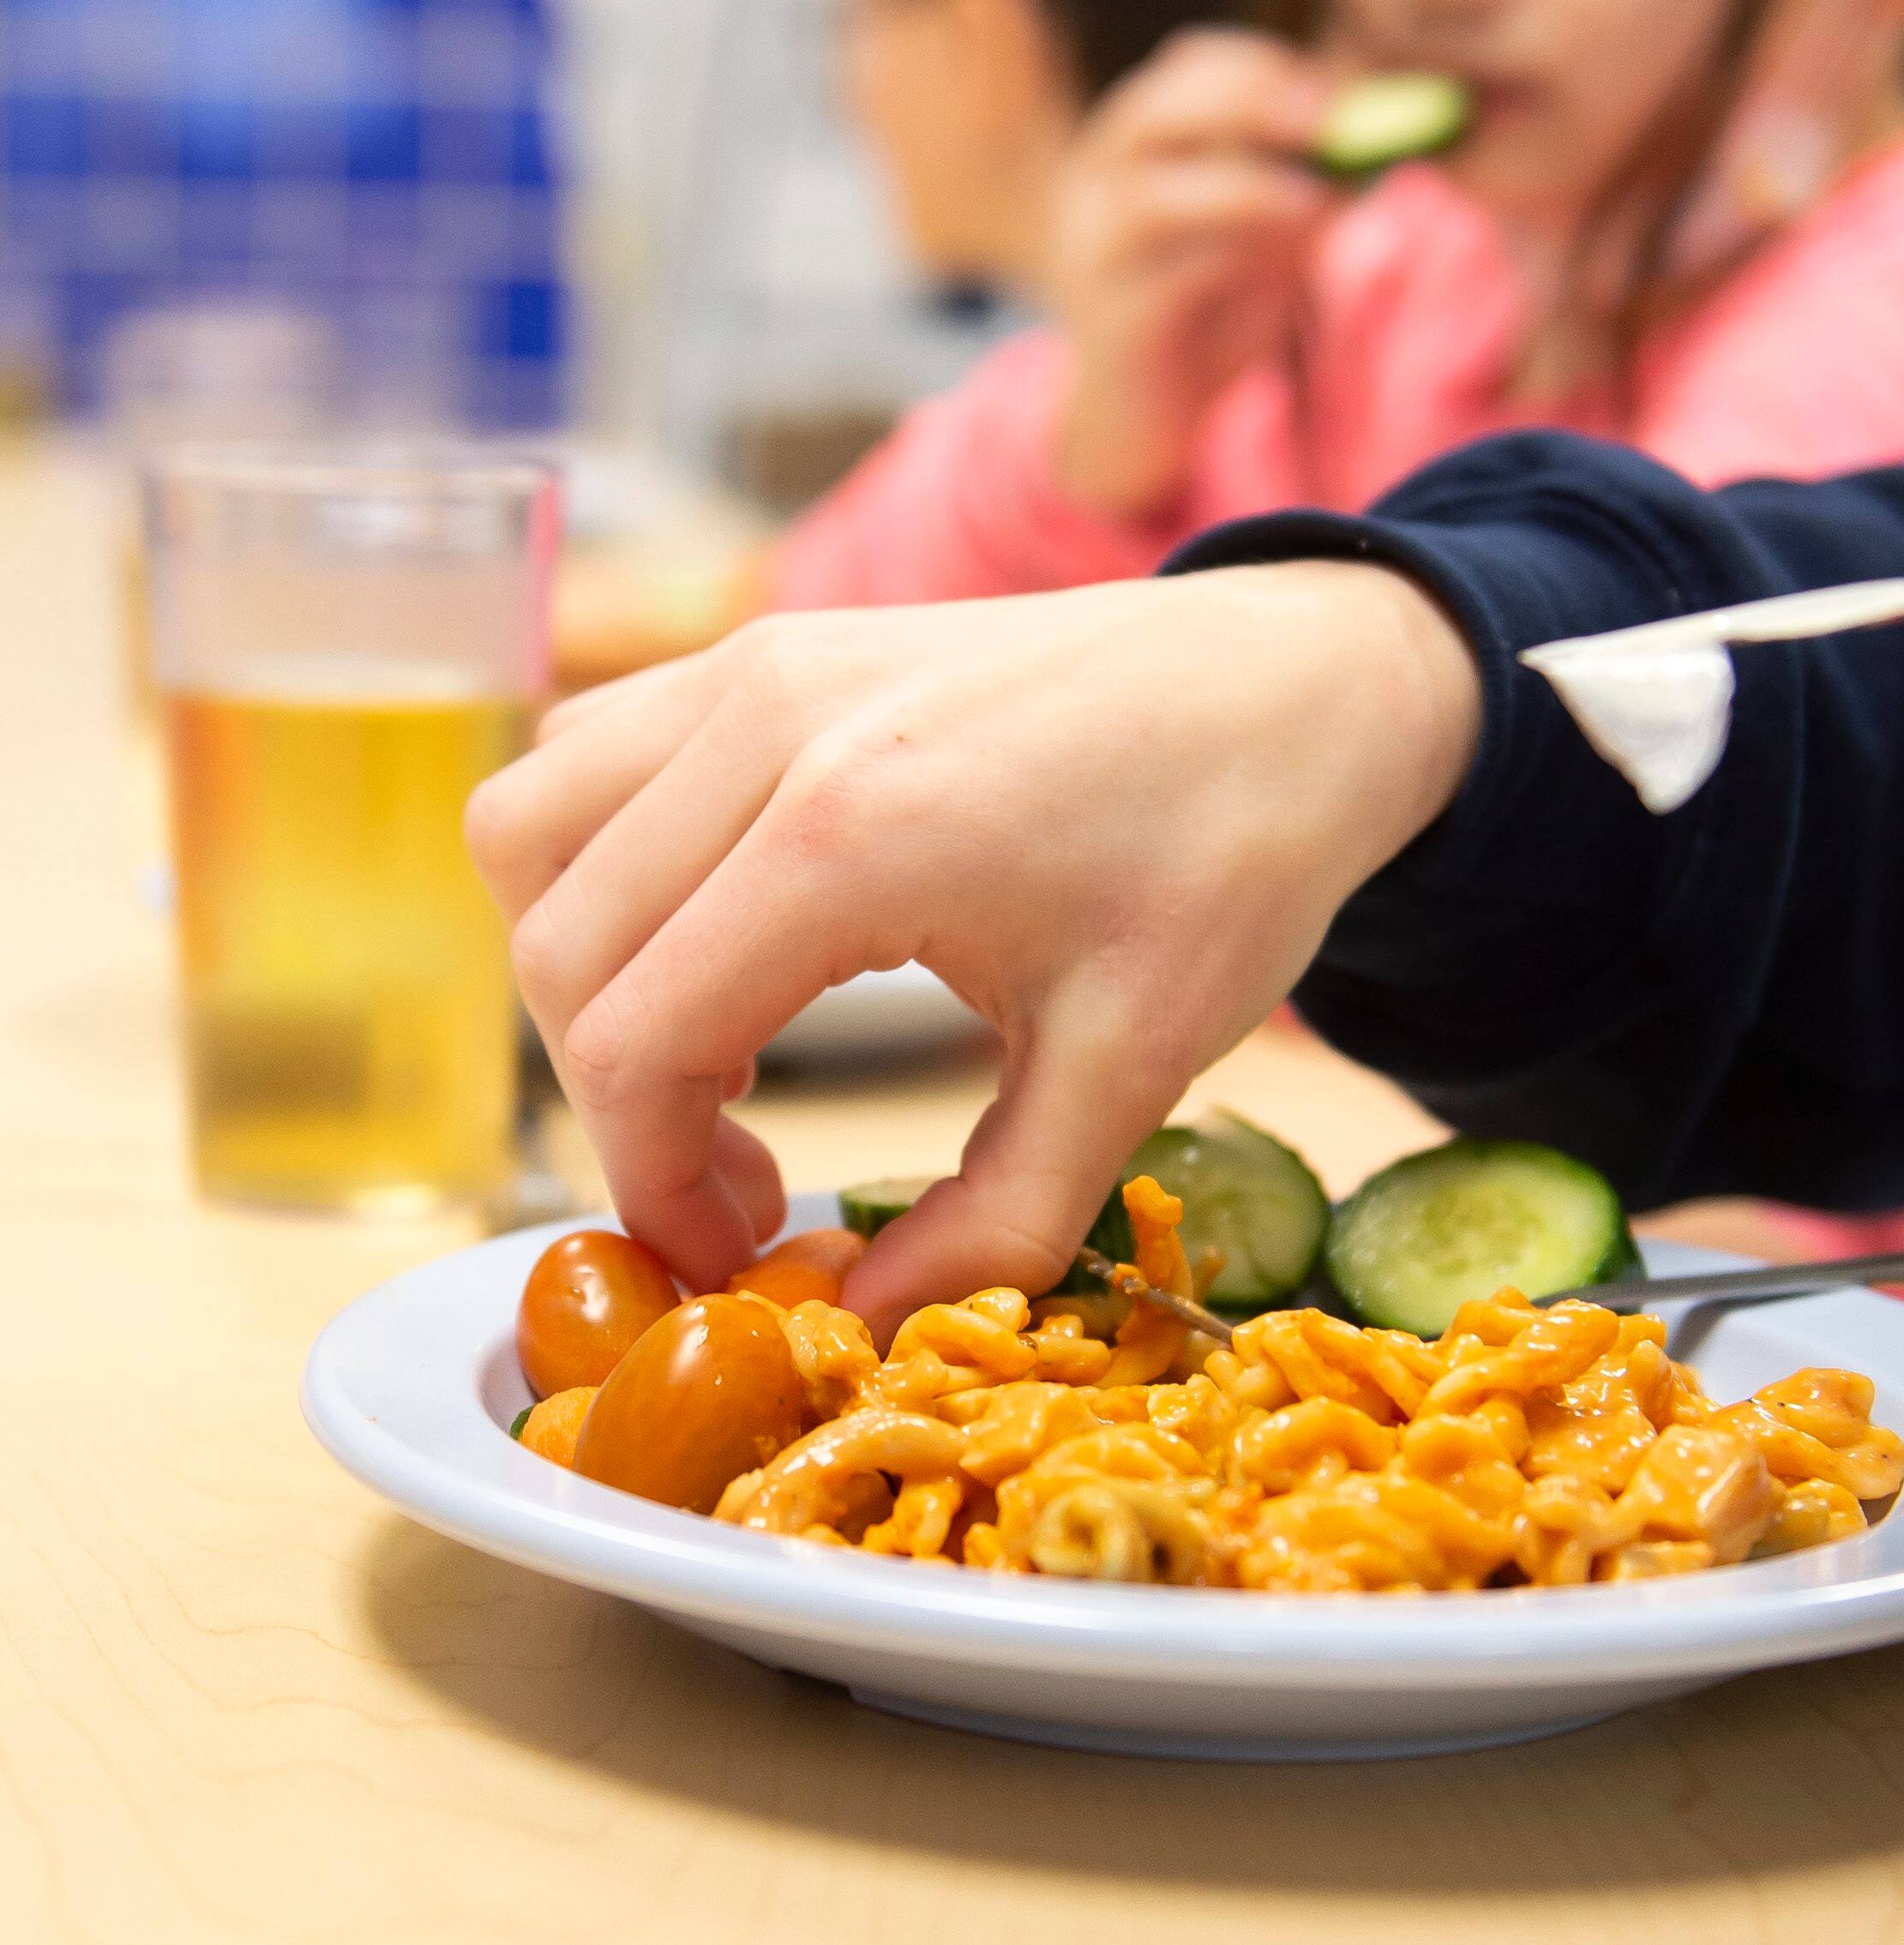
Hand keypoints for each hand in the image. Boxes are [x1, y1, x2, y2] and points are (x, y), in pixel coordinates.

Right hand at [465, 563, 1477, 1343]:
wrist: (1299, 679)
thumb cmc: (1234, 852)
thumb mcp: (1138, 1060)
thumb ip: (994, 1218)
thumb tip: (858, 1328)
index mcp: (851, 833)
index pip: (633, 1040)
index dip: (655, 1183)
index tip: (735, 1253)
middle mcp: (766, 722)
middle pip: (561, 950)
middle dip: (624, 1105)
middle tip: (744, 1188)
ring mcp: (757, 661)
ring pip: (534, 836)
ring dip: (588, 973)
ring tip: (722, 1058)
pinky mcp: (769, 644)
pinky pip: (593, 757)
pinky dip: (607, 867)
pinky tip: (732, 942)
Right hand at [1047, 31, 1338, 519]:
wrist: (1142, 425)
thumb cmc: (1206, 322)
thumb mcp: (1263, 242)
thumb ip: (1300, 193)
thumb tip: (1372, 148)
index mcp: (1131, 144)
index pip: (1185, 67)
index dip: (1264, 67)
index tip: (1337, 90)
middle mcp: (1094, 183)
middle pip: (1158, 111)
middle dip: (1252, 105)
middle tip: (1333, 123)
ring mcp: (1091, 251)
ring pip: (1154, 195)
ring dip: (1249, 188)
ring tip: (1319, 200)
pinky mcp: (1112, 319)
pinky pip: (1171, 274)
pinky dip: (1237, 256)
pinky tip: (1291, 260)